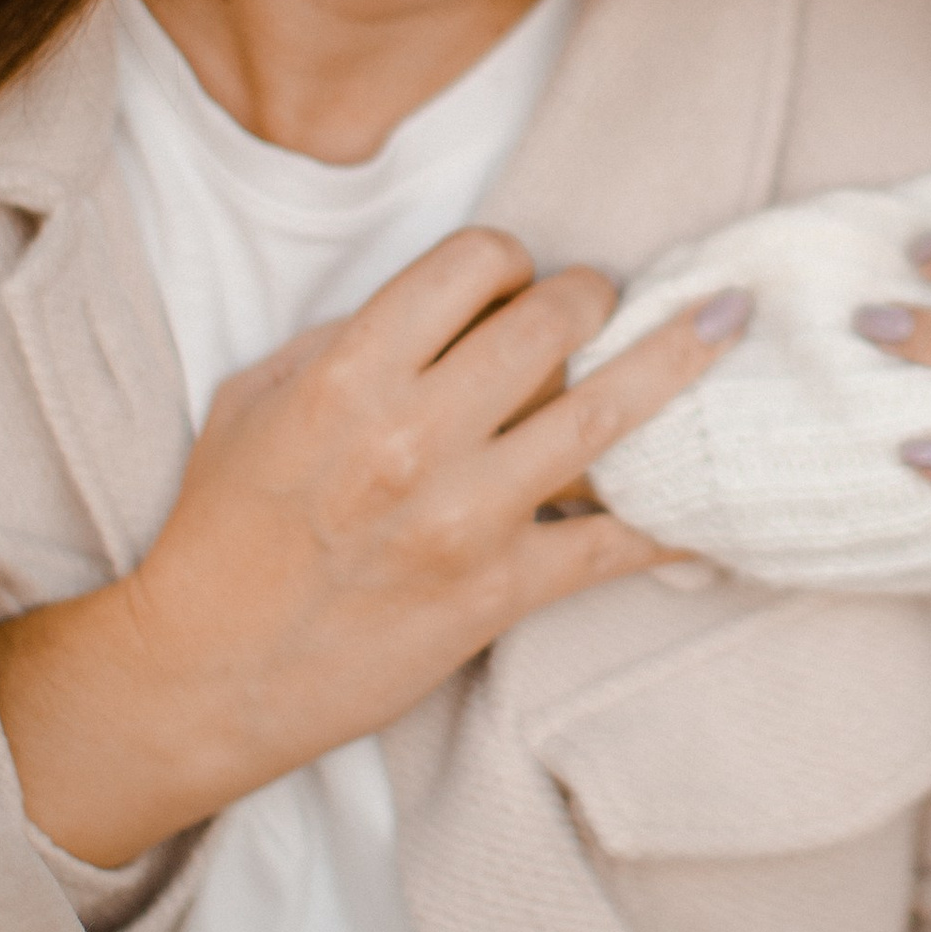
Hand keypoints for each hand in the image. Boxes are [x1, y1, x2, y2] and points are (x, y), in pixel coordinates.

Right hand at [0, 231, 743, 866]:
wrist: (205, 672)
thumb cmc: (223, 529)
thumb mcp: (256, 399)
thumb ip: (347, 339)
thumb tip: (448, 309)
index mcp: (348, 375)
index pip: (473, 263)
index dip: (508, 259)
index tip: (514, 280)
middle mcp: (414, 437)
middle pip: (553, 323)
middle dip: (593, 296)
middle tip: (607, 301)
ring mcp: (465, 516)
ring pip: (605, 416)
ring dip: (676, 359)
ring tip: (724, 325)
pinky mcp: (499, 591)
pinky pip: (613, 547)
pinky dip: (677, 524)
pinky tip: (725, 500)